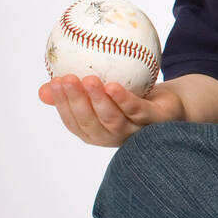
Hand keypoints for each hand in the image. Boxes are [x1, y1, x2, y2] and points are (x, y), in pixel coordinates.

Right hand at [37, 74, 185, 145]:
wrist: (173, 103)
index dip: (62, 106)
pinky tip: (113, 87)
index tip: (53, 83)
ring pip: (114, 121)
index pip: (75, 123)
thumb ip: (76, 91)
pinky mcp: (157, 122)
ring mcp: (137, 132)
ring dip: (98, 101)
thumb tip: (44, 88)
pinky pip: (138, 111)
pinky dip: (124, 101)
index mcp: (99, 132)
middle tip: (67, 80)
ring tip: (88, 80)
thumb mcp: (102, 93)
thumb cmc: (133, 99)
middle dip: (76, 103)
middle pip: (92, 124)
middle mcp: (116, 137)